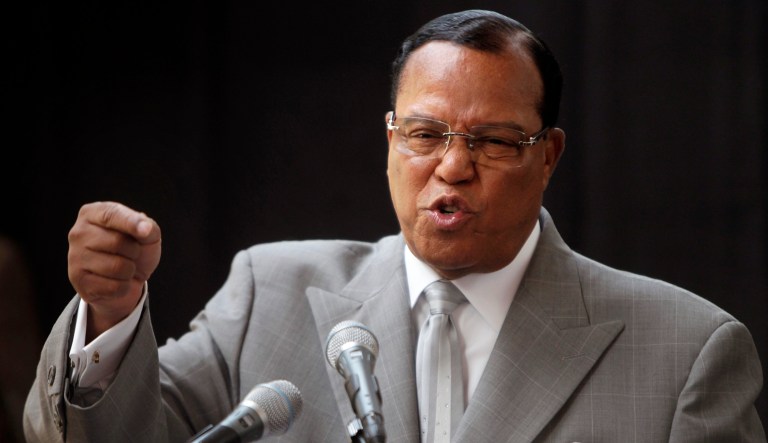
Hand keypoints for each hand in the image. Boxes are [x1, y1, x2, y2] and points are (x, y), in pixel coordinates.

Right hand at [67, 201, 160, 339]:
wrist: (128, 282)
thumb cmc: (138, 251)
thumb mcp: (148, 235)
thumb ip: (148, 226)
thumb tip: (144, 229)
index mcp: (93, 214)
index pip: (112, 214)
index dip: (133, 224)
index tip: (147, 232)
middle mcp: (77, 233)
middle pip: (119, 243)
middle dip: (136, 252)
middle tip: (132, 256)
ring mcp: (74, 259)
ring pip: (118, 266)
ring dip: (130, 271)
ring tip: (125, 270)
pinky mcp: (79, 283)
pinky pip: (114, 286)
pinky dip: (124, 287)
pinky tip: (117, 284)